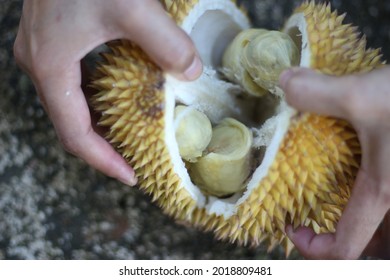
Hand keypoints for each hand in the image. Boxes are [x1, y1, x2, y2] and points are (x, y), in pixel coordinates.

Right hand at [14, 0, 201, 185]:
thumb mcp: (130, 6)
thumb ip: (166, 42)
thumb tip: (193, 73)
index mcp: (51, 66)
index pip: (74, 134)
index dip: (101, 161)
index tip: (130, 176)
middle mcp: (41, 64)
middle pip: (70, 124)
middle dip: (101, 148)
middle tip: (132, 162)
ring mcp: (45, 51)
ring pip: (71, 105)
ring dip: (99, 125)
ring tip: (128, 139)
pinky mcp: (55, 38)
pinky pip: (75, 83)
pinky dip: (97, 100)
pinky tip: (119, 99)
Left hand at [279, 67, 389, 258]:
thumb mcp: (363, 94)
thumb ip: (317, 94)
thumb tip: (283, 83)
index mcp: (385, 195)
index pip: (346, 250)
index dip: (313, 249)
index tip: (294, 226)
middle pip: (377, 251)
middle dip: (347, 245)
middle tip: (322, 222)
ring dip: (372, 232)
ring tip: (347, 208)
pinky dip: (383, 213)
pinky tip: (377, 182)